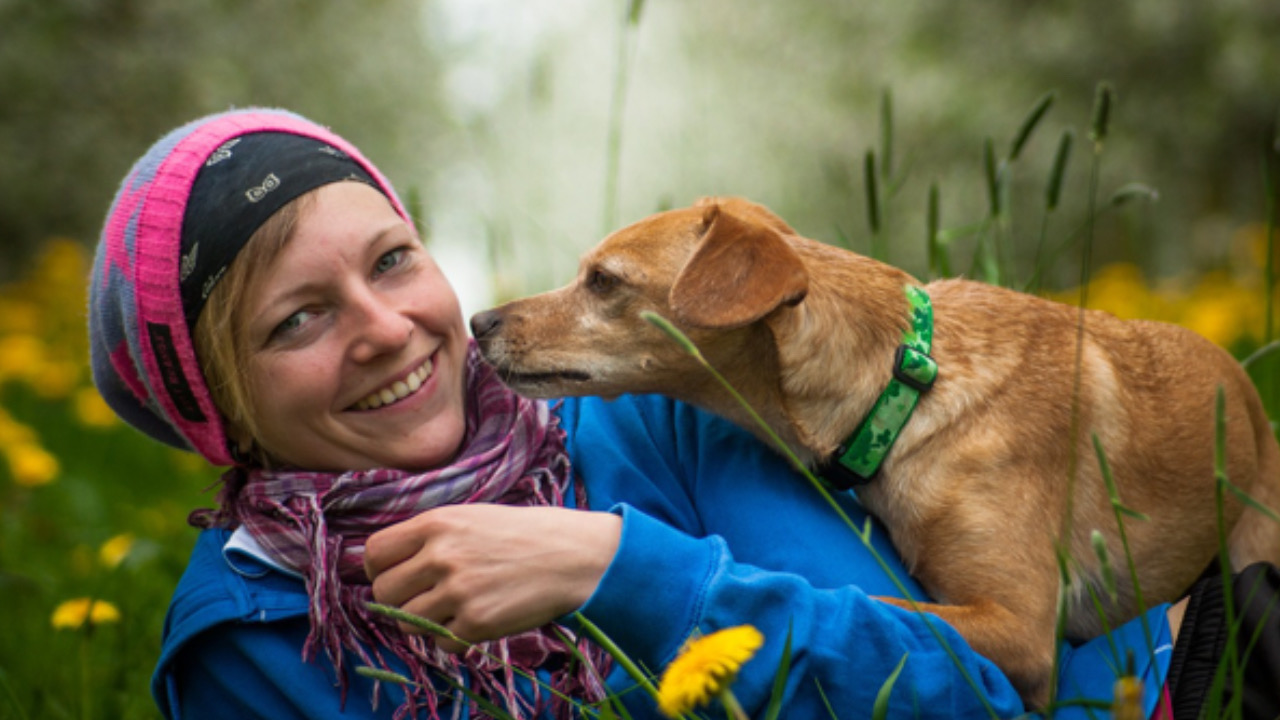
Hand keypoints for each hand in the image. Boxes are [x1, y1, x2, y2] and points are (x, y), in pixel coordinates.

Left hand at [364, 505, 620, 652]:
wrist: (574, 556)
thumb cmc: (523, 534)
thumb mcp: (471, 517)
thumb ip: (429, 536)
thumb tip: (386, 564)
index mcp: (436, 523)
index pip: (374, 552)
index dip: (378, 569)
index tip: (393, 575)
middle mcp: (441, 557)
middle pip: (384, 592)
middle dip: (397, 599)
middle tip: (422, 597)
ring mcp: (457, 592)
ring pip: (408, 621)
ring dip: (425, 620)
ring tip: (454, 606)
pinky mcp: (476, 623)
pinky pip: (440, 641)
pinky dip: (454, 635)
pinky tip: (478, 616)